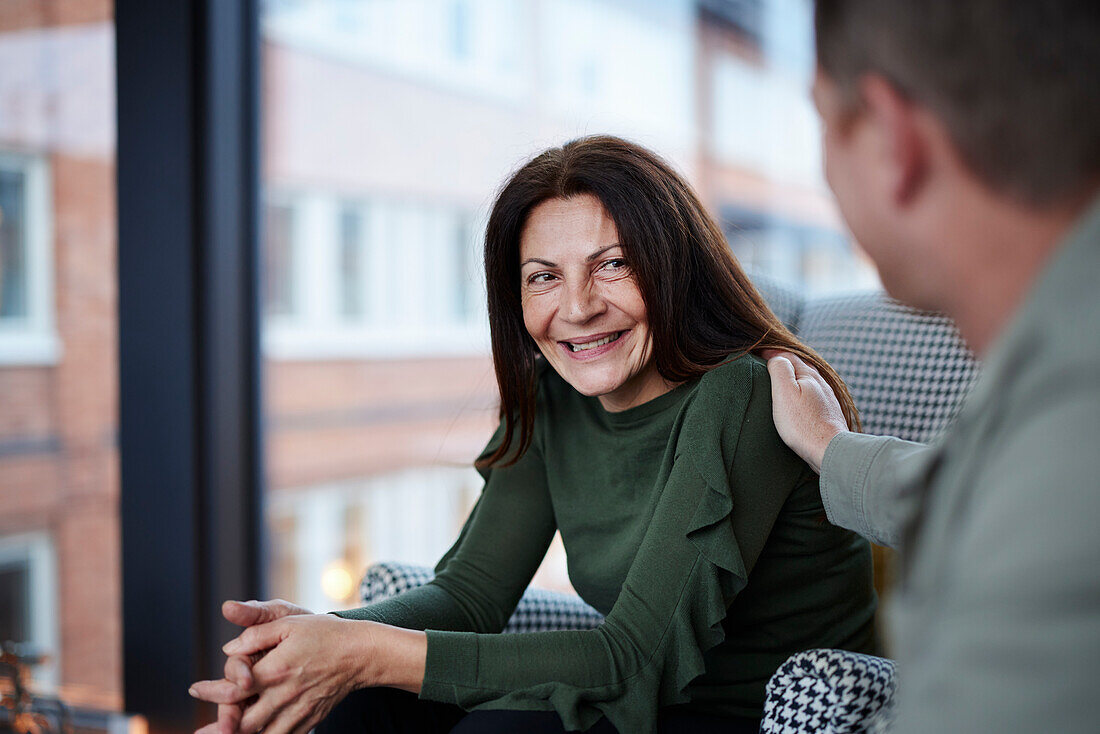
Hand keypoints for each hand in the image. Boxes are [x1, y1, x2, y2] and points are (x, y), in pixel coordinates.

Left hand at [191, 599, 312, 733]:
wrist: (361, 653)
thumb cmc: (325, 634)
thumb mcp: (289, 623)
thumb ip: (256, 634)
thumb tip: (229, 648)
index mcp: (276, 670)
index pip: (233, 689)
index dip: (210, 692)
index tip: (195, 689)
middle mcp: (284, 695)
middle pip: (242, 724)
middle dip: (219, 728)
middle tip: (202, 731)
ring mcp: (298, 711)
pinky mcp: (310, 720)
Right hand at [763, 350, 849, 472]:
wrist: (830, 450)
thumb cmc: (803, 424)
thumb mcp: (784, 392)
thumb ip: (780, 369)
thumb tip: (776, 357)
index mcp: (808, 374)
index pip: (787, 354)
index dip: (770, 353)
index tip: (756, 354)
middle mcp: (821, 382)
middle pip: (799, 365)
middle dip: (783, 363)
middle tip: (766, 366)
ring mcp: (827, 398)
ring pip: (808, 380)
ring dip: (795, 378)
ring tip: (781, 383)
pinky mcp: (830, 413)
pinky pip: (813, 396)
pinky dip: (803, 393)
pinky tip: (798, 402)